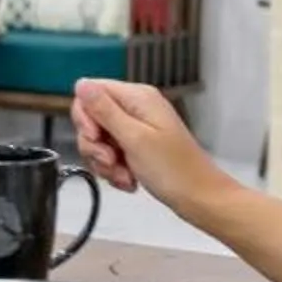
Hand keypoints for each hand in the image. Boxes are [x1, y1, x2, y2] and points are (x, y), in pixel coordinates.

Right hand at [72, 77, 220, 212]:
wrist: (200, 198)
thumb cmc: (174, 170)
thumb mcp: (134, 138)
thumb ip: (105, 110)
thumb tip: (81, 83)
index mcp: (137, 98)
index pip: (91, 93)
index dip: (86, 117)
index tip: (97, 139)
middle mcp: (136, 109)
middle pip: (92, 119)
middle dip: (95, 145)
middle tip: (112, 161)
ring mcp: (137, 129)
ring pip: (100, 141)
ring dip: (106, 164)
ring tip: (125, 176)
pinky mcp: (138, 148)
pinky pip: (112, 156)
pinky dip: (116, 171)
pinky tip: (129, 181)